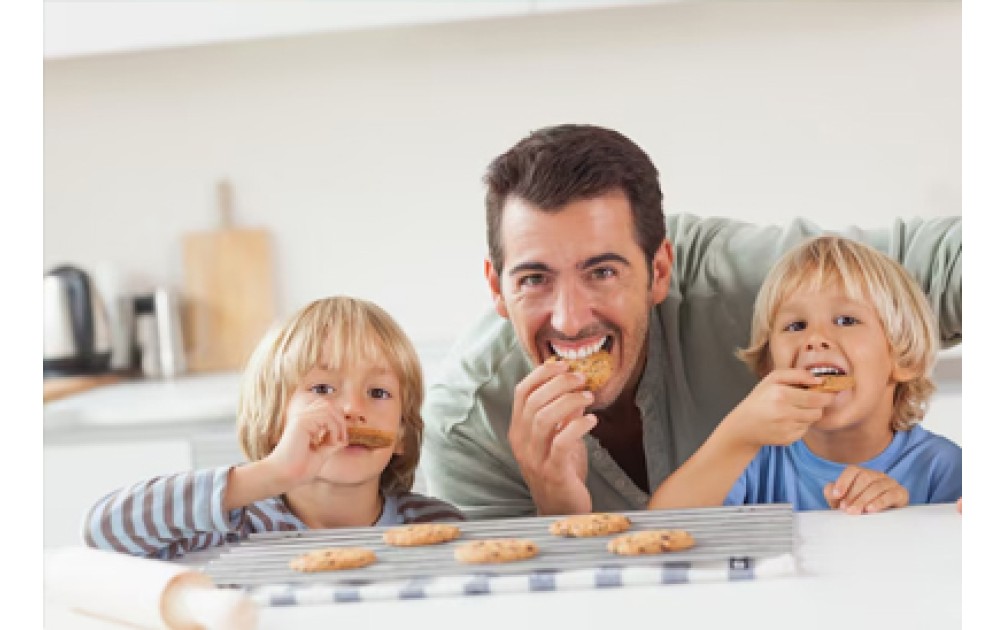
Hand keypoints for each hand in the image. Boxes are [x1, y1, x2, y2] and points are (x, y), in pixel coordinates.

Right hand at [265, 398, 347, 488]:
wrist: (284, 476)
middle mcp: (302, 419)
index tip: (342, 440)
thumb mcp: (321, 455)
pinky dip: (334, 429)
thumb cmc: (298, 469)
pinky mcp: (301, 422)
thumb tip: (343, 440)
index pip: (326, 410)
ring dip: (338, 425)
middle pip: (328, 405)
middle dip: (340, 420)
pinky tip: (330, 443)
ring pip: (328, 409)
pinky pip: (326, 417)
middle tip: (343, 439)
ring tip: (336, 441)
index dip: (338, 421)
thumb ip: (330, 445)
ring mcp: (301, 418)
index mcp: (305, 425)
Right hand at [508, 360, 597, 515]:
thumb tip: (576, 387)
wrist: (561, 513)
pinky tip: (592, 420)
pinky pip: (561, 441)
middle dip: (559, 383)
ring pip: (543, 418)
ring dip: (569, 401)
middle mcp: (522, 443)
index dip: (541, 374)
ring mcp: (535, 459)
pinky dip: (578, 425)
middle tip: (581, 377)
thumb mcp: (559, 439)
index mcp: (519, 431)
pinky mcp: (553, 472)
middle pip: (533, 401)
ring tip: (588, 396)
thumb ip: (563, 415)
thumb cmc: (560, 473)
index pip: (521, 392)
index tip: (563, 365)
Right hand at [719, 369, 835, 449]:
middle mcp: (785, 413)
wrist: (744, 426)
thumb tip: (819, 380)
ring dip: (809, 414)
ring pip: (813, 420)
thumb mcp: (772, 379)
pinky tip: (789, 420)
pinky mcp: (788, 439)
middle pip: (818, 411)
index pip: (816, 397)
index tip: (827, 392)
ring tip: (796, 410)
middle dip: (819, 405)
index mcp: (781, 394)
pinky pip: (805, 430)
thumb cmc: (760, 399)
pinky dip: (801, 424)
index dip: (826, 395)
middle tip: (812, 400)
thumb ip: (797, 374)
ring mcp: (787, 428)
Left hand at [824, 465, 908, 513]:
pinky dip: (879, 502)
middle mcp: (877, 475)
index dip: (843, 481)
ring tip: (855, 512)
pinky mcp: (901, 493)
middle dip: (853, 494)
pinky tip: (871, 510)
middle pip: (864, 478)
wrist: (882, 521)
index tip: (836, 495)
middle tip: (845, 509)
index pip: (853, 470)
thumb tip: (830, 490)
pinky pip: (891, 495)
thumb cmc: (859, 508)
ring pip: (876, 486)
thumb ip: (833, 494)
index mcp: (863, 473)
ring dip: (863, 500)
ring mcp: (890, 483)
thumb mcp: (843, 502)